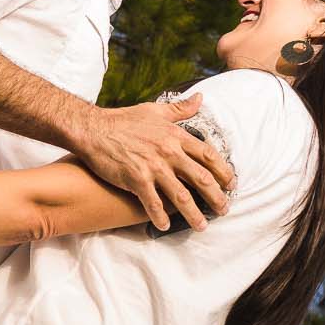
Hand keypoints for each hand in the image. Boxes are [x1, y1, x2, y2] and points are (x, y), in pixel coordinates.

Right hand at [72, 94, 233, 230]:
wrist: (93, 129)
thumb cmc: (123, 120)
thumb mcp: (155, 110)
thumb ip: (180, 109)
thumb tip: (200, 98)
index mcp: (175, 136)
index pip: (208, 155)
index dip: (223, 171)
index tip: (231, 184)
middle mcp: (169, 152)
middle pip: (201, 179)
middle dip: (216, 197)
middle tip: (224, 209)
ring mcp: (153, 167)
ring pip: (181, 196)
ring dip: (193, 214)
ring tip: (201, 226)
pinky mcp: (136, 180)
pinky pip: (153, 203)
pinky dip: (160, 217)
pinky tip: (164, 226)